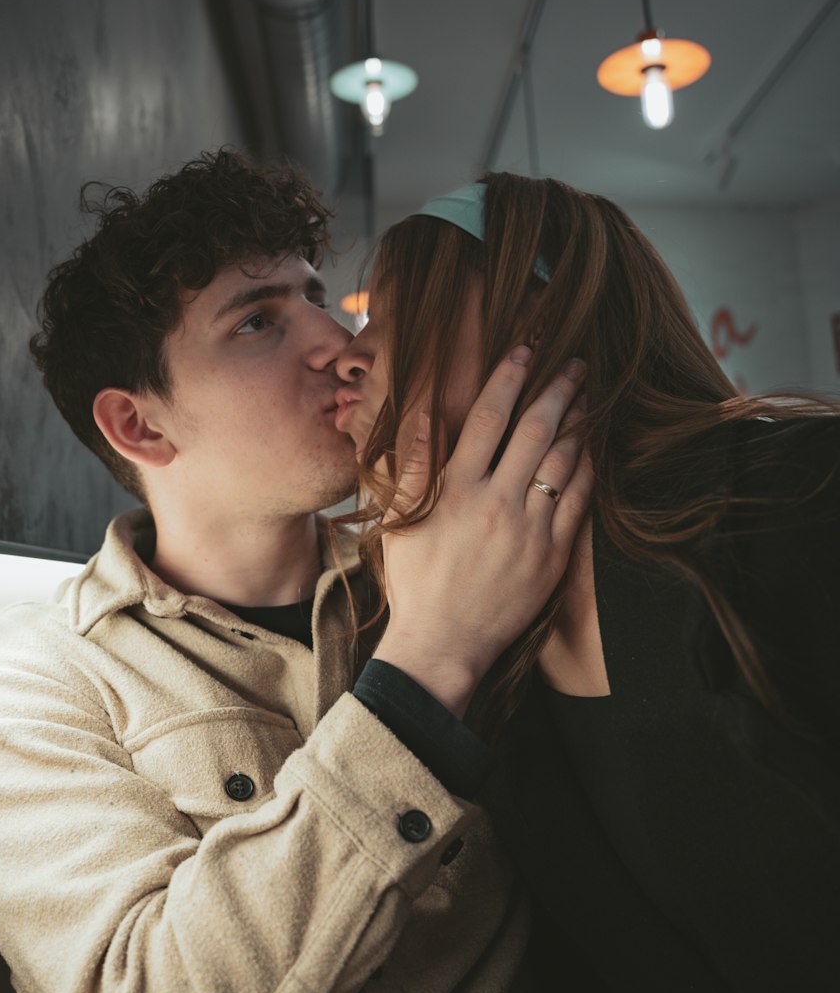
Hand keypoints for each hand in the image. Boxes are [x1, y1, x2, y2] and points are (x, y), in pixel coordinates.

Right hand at [372, 350, 592, 716]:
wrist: (443, 642)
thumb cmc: (416, 581)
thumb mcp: (401, 519)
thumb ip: (413, 464)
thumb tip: (424, 415)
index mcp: (457, 490)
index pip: (488, 417)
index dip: (509, 377)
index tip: (525, 350)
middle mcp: (497, 503)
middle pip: (535, 429)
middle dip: (558, 389)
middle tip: (574, 361)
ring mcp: (530, 529)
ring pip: (563, 460)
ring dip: (578, 421)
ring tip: (588, 395)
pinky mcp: (553, 555)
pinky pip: (577, 500)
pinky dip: (587, 468)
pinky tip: (591, 448)